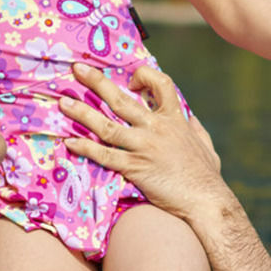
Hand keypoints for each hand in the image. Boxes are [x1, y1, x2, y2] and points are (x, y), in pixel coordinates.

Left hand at [55, 63, 230, 223]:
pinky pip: (104, 155)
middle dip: (97, 81)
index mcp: (175, 118)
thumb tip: (192, 119)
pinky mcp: (135, 168)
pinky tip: (69, 142)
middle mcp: (157, 127)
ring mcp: (144, 147)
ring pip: (106, 125)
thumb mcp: (206, 145)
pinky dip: (85, 148)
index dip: (143, 76)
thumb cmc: (207, 177)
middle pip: (121, 99)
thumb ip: (196, 129)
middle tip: (77, 69)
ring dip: (82, 113)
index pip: (160, 83)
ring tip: (63, 103)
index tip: (130, 80)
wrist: (206, 201)